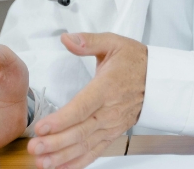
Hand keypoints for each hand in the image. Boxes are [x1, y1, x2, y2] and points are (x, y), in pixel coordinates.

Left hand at [28, 32, 146, 168]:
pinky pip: (96, 151)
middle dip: (56, 142)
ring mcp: (112, 125)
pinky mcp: (113, 133)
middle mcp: (110, 110)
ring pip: (86, 144)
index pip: (82, 107)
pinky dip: (78, 162)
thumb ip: (88, 41)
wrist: (159, 78)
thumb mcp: (113, 43)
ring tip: (43, 162)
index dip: (62, 120)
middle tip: (35, 148)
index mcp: (107, 87)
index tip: (43, 127)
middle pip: (81, 130)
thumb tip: (66, 38)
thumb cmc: (135, 61)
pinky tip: (61, 167)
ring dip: (64, 156)